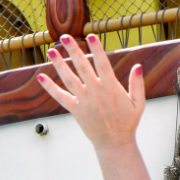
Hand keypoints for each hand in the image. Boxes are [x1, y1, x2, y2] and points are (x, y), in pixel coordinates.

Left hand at [37, 34, 145, 151]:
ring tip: (51, 51)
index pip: (102, 64)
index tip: (90, 36)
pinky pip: (60, 97)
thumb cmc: (128, 122)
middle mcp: (95, 92)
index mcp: (111, 88)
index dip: (96, 49)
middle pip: (82, 67)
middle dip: (73, 51)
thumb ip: (137, 84)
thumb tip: (137, 66)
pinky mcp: (75, 110)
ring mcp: (84, 101)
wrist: (114, 143)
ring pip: (69, 79)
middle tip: (64, 36)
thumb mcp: (139, 103)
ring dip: (59, 64)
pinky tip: (41, 78)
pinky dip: (50, 88)